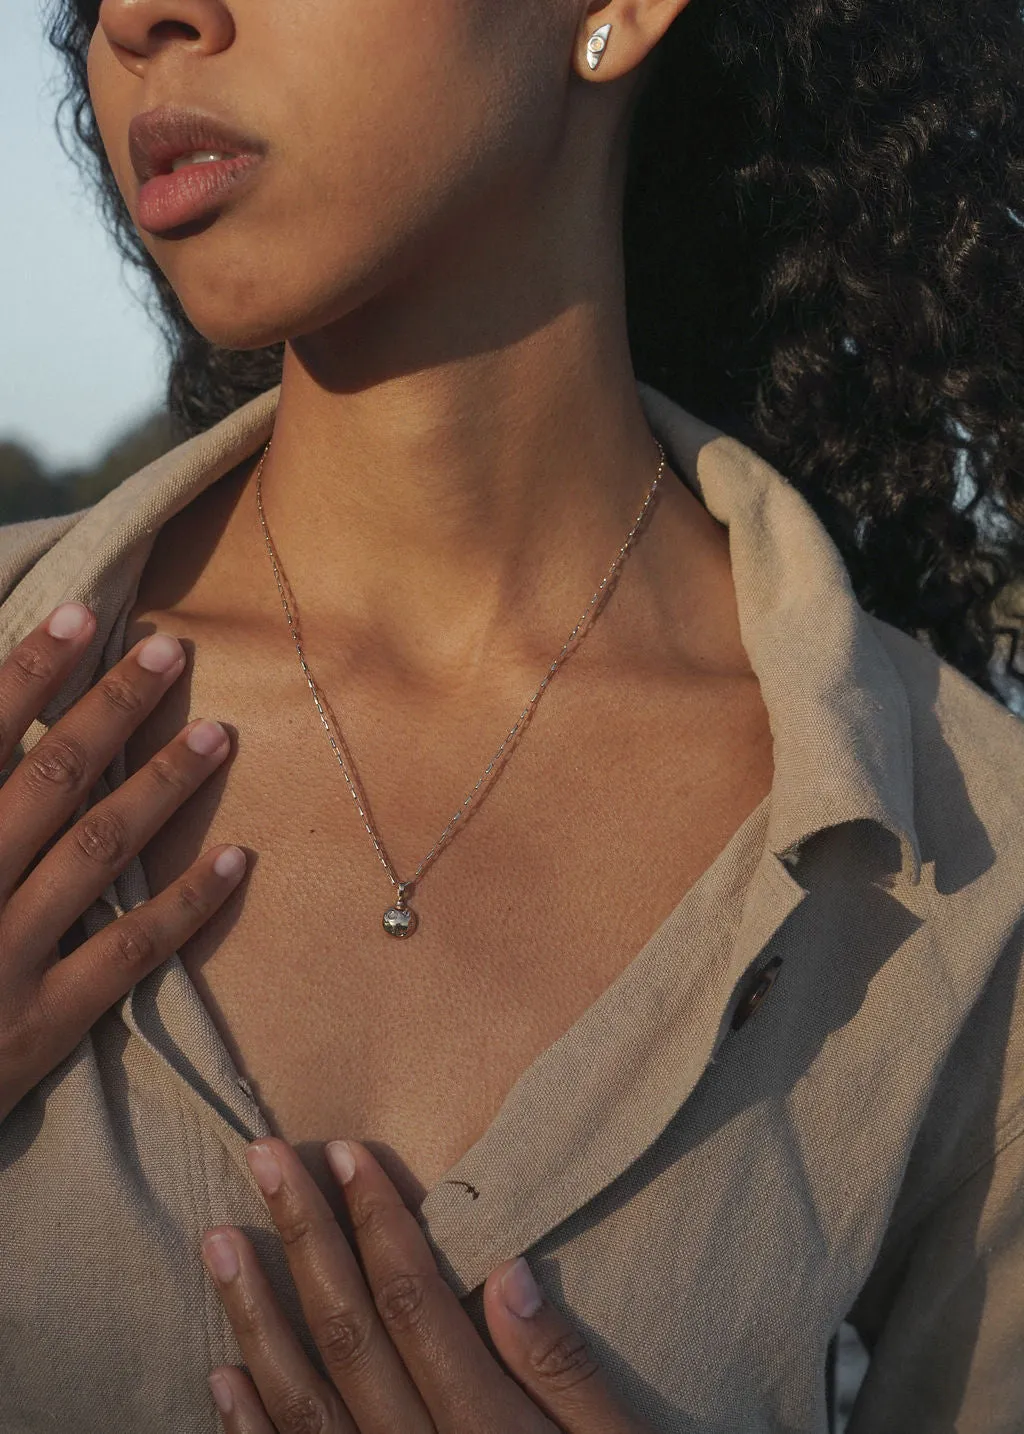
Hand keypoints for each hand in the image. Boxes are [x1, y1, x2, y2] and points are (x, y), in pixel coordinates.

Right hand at [0, 601, 246, 1123]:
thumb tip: (5, 740)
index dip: (29, 672)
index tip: (81, 613)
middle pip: (48, 780)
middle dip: (110, 708)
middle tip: (171, 654)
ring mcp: (4, 957)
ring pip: (97, 850)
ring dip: (161, 785)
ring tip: (218, 733)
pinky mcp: (43, 1023)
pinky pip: (129, 954)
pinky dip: (187, 904)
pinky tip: (237, 859)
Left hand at [202, 1136, 657, 1432]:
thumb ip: (564, 1370)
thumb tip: (508, 1270)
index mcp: (485, 1429)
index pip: (415, 1303)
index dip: (377, 1221)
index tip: (346, 1153)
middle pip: (349, 1335)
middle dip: (303, 1239)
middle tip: (263, 1158)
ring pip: (302, 1402)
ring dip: (255, 1316)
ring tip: (218, 1240)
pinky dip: (248, 1429)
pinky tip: (221, 1374)